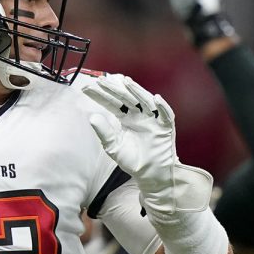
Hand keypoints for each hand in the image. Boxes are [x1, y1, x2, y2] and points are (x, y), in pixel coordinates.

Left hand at [83, 75, 211, 214]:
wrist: (149, 173)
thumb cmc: (132, 159)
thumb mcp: (113, 146)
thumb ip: (104, 132)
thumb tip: (92, 117)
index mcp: (126, 118)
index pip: (112, 103)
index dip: (101, 95)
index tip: (87, 88)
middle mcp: (139, 115)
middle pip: (126, 98)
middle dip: (115, 89)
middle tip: (101, 80)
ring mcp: (153, 119)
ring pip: (145, 101)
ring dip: (137, 91)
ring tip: (126, 81)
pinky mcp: (166, 127)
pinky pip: (166, 115)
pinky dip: (163, 107)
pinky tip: (156, 99)